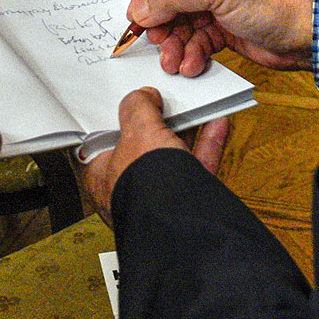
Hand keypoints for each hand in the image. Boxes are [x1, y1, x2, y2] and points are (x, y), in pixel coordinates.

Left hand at [81, 87, 228, 224]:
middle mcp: (128, 189)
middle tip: (164, 104)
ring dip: (186, 131)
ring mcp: (159, 196)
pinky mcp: (187, 201)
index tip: (127, 105)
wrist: (180, 221)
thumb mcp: (138, 131)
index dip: (114, 121)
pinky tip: (216, 125)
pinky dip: (207, 145)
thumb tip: (144, 97)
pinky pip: (197, 167)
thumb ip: (138, 107)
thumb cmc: (145, 185)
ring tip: (194, 110)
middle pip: (142, 147)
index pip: (102, 143)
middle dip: (157, 124)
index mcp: (102, 177)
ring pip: (173, 156)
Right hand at [124, 0, 312, 76]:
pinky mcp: (224, 29)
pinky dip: (191, 54)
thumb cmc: (276, 0)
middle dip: (161, 22)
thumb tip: (143, 7)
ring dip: (174, 44)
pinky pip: (196, 41)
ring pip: (180, 23)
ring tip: (174, 60)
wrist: (307, 35)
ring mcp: (217, 3)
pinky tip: (193, 64)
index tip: (138, 12)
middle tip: (156, 40)